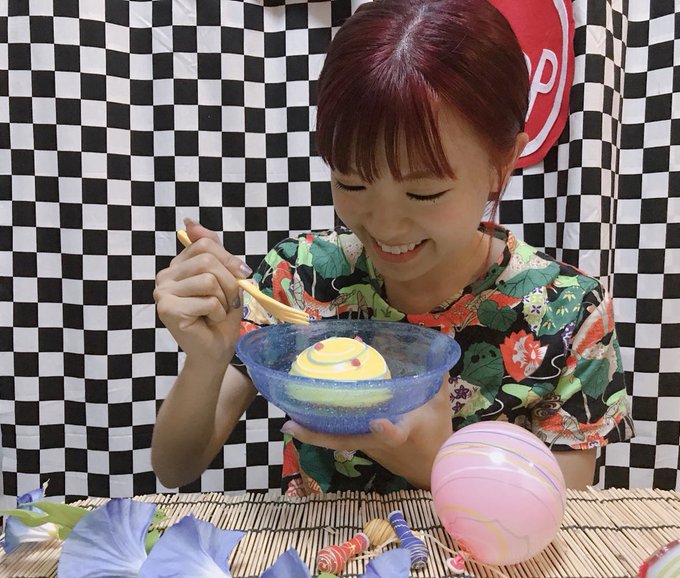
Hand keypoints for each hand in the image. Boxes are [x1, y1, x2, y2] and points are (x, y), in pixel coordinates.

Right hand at [153, 219, 251, 361]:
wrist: (215, 349)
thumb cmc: (220, 317)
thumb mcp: (223, 277)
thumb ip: (211, 249)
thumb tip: (189, 222)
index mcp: (177, 266)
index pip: (205, 244)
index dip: (229, 259)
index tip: (240, 275)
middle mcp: (165, 276)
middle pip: (207, 260)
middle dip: (229, 282)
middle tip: (228, 301)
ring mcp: (163, 292)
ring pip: (209, 280)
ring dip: (224, 299)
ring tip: (217, 312)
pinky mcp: (168, 309)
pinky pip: (208, 300)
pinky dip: (218, 313)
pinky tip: (208, 322)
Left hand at [281, 377, 452, 488]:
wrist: (432, 469)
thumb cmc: (436, 435)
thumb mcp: (440, 404)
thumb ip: (438, 373)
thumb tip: (444, 337)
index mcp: (404, 431)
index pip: (394, 433)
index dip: (386, 429)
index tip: (377, 420)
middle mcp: (379, 442)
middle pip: (346, 441)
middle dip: (317, 436)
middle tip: (290, 425)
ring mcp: (368, 448)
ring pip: (338, 441)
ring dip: (313, 433)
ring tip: (289, 418)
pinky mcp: (363, 448)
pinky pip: (340, 437)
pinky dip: (323, 429)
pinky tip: (306, 416)